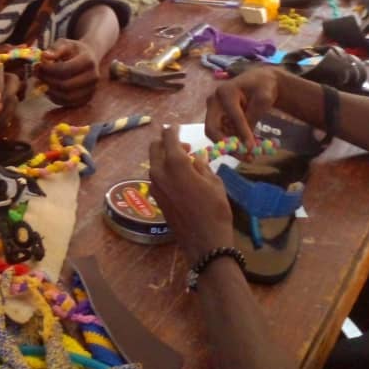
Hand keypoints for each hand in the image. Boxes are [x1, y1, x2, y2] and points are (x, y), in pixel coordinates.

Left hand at [35, 38, 98, 107]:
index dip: (49, 69)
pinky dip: (54, 98)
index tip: (38, 65)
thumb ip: (55, 49)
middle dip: (47, 81)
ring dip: (49, 91)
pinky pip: (67, 103)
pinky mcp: (86, 99)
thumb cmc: (73, 50)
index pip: (66, 69)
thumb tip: (44, 56)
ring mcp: (91, 90)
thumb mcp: (65, 44)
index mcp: (88, 61)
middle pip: (66, 85)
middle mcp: (93, 77)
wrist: (88, 58)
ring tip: (41, 82)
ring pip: (66, 97)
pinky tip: (48, 88)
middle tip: (36, 74)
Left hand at [148, 125, 234, 265]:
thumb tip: (195, 158)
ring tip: (185, 162)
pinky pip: (156, 176)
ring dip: (165, 157)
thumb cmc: (215, 210)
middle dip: (166, 142)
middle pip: (155, 148)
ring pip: (154, 162)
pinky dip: (164, 170)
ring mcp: (155, 186)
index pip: (168, 138)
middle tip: (183, 146)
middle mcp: (159, 172)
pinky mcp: (155, 198)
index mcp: (175, 164)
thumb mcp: (214, 183)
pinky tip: (179, 177)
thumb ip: (202, 166)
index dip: (172, 130)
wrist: (204, 242)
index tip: (176, 127)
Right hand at [205, 67, 281, 148]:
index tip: (252, 148)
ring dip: (231, 148)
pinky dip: (233, 144)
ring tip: (249, 157)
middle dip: (227, 145)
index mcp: (225, 92)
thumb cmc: (262, 87)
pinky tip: (246, 150)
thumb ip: (253, 117)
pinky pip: (222, 135)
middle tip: (243, 156)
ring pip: (216, 135)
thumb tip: (247, 141)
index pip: (233, 116)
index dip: (242, 133)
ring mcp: (214, 111)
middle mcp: (214, 101)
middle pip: (212, 128)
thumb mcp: (264, 99)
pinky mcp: (218, 120)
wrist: (259, 82)